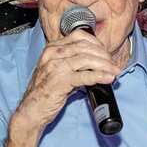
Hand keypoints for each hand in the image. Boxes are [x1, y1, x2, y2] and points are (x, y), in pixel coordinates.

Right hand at [6, 31, 122, 146]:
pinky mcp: (60, 81)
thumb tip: (96, 64)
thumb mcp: (57, 70)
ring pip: (86, 59)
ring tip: (115, 71)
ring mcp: (55, 67)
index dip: (97, 43)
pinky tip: (108, 78)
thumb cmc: (46, 91)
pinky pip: (84, 76)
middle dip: (104, 55)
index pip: (79, 36)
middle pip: (85, 47)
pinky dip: (99, 76)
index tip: (106, 52)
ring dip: (104, 65)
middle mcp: (53, 54)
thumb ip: (73, 64)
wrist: (31, 109)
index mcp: (52, 48)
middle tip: (114, 64)